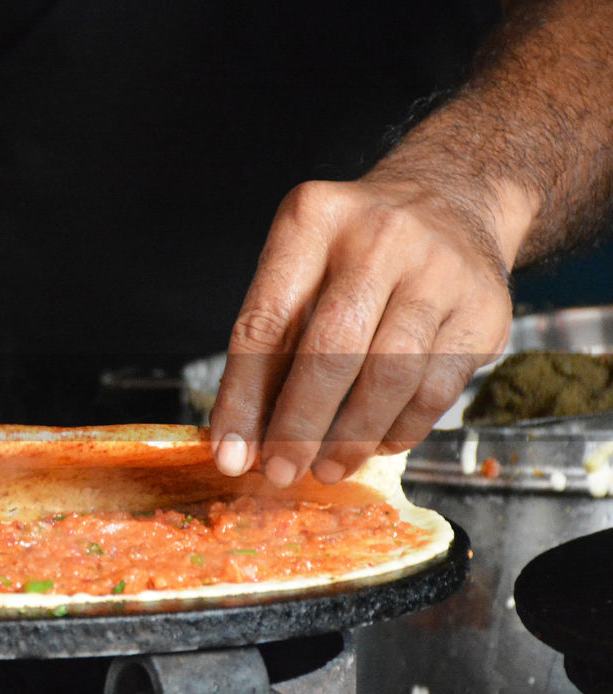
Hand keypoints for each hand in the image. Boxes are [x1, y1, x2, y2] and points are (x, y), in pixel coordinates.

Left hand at [209, 178, 514, 486]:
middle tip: (282, 471)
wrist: (451, 199)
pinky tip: (375, 444)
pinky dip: (400, 428)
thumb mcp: (299, 266)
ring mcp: (440, 269)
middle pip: (331, 350)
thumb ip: (271, 342)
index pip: (265, 322)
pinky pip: (436, 388)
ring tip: (327, 467)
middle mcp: (379, 235)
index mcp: (312, 219)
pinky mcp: (485, 308)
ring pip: (390, 375)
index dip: (244, 398)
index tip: (232, 454)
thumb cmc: (352, 251)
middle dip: (299, 425)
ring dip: (352, 437)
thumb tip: (244, 440)